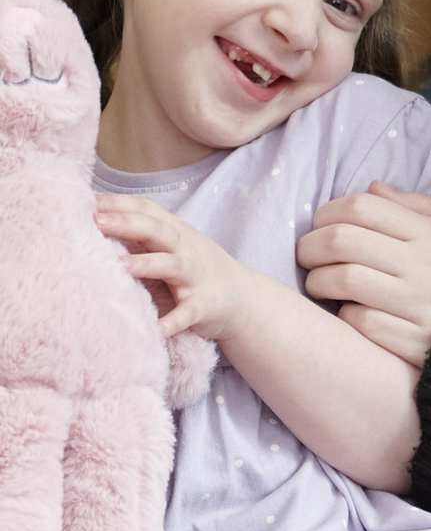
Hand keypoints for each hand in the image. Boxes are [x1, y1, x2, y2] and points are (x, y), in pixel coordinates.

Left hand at [94, 194, 251, 340]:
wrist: (242, 298)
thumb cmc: (198, 269)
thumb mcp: (177, 244)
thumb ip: (146, 233)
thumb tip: (97, 220)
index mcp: (176, 232)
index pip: (148, 210)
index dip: (120, 203)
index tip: (88, 201)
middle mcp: (186, 250)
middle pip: (158, 231)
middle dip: (128, 224)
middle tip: (96, 222)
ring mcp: (196, 277)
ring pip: (172, 265)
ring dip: (147, 264)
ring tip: (120, 266)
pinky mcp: (204, 306)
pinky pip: (188, 313)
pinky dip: (173, 321)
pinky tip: (157, 329)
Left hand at [296, 181, 430, 364]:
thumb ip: (419, 206)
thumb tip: (372, 189)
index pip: (362, 208)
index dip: (328, 212)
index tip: (321, 223)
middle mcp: (423, 266)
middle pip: (342, 242)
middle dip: (310, 246)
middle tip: (307, 255)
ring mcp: (419, 305)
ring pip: (343, 282)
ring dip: (320, 282)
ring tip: (321, 285)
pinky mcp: (418, 343)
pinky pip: (362, 324)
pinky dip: (346, 318)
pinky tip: (351, 314)